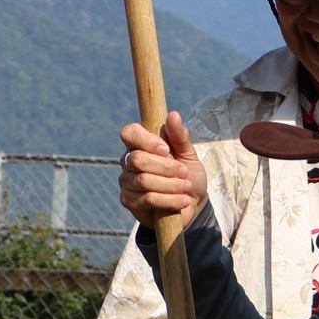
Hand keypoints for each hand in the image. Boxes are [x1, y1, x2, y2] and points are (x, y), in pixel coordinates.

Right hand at [119, 112, 205, 227]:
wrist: (192, 203)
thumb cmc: (188, 175)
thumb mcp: (189, 154)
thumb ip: (180, 136)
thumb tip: (173, 114)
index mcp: (140, 144)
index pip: (129, 133)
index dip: (146, 140)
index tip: (166, 149)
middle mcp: (128, 161)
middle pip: (137, 159)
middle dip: (166, 167)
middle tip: (185, 172)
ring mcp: (126, 181)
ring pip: (144, 181)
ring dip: (171, 185)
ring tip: (186, 187)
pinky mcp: (128, 201)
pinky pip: (147, 199)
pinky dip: (169, 200)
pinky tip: (183, 201)